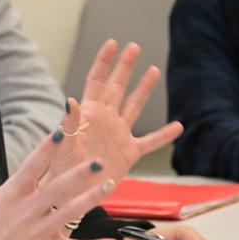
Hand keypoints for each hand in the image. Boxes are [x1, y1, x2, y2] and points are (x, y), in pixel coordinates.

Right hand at [0, 137, 122, 239]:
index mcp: (11, 194)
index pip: (32, 165)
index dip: (47, 148)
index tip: (61, 131)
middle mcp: (26, 211)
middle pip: (57, 188)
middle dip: (79, 174)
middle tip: (98, 162)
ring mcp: (37, 233)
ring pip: (70, 213)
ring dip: (91, 199)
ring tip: (109, 185)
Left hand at [48, 40, 182, 184]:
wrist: (70, 196)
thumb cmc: (60, 171)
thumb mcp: (63, 146)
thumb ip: (68, 124)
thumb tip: (69, 101)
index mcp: (88, 115)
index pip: (97, 81)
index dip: (104, 62)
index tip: (112, 43)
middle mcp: (105, 120)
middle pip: (117, 87)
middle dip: (125, 67)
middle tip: (134, 47)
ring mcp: (118, 135)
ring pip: (134, 106)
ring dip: (144, 89)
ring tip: (153, 70)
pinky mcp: (128, 154)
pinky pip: (150, 142)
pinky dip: (164, 135)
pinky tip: (178, 127)